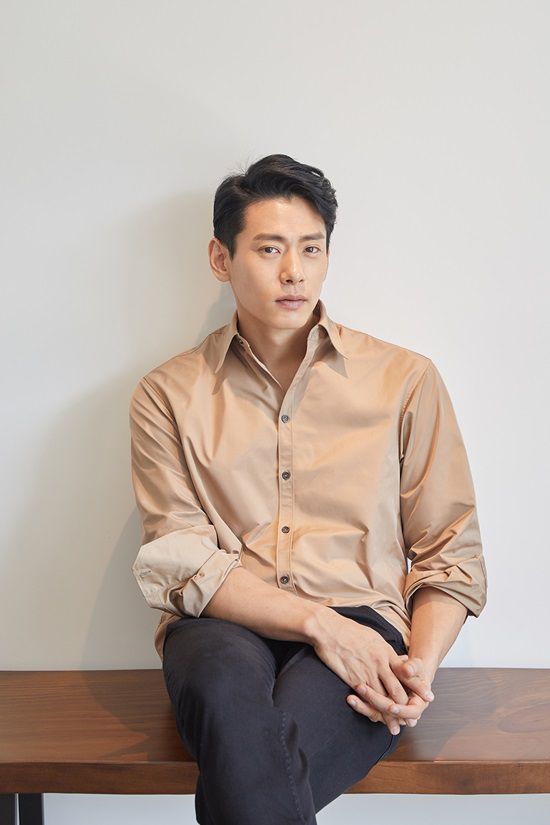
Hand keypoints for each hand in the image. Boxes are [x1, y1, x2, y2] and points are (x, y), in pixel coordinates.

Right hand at [310, 614, 414, 733]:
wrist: (329, 630)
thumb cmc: (350, 631)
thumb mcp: (374, 637)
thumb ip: (385, 651)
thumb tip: (395, 658)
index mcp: (386, 652)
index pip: (407, 673)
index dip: (418, 686)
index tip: (429, 696)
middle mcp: (380, 664)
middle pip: (397, 690)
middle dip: (405, 707)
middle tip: (412, 719)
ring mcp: (367, 672)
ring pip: (383, 698)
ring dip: (389, 715)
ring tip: (395, 727)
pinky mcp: (353, 679)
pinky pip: (366, 699)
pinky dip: (371, 711)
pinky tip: (374, 718)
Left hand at [347, 655, 433, 731]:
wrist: (410, 672)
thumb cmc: (415, 668)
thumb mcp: (416, 666)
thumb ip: (413, 668)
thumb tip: (408, 670)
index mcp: (417, 706)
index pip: (410, 712)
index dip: (401, 710)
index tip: (391, 707)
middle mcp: (403, 713)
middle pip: (389, 714)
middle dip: (376, 702)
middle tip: (362, 690)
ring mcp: (390, 712)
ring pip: (377, 714)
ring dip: (363, 707)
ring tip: (351, 699)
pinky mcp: (380, 709)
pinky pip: (370, 710)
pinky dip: (361, 705)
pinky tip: (350, 699)